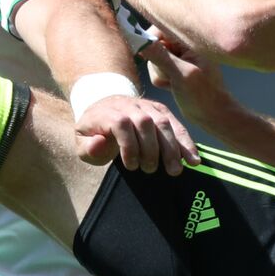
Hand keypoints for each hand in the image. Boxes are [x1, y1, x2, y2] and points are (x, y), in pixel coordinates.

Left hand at [75, 94, 198, 174]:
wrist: (104, 105)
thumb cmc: (94, 130)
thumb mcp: (81, 141)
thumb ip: (88, 147)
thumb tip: (99, 145)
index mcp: (107, 112)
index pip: (121, 124)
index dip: (128, 146)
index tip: (130, 165)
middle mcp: (129, 105)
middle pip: (145, 122)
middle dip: (151, 149)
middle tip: (150, 170)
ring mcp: (147, 106)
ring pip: (163, 122)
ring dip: (172, 148)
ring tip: (175, 170)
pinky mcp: (160, 110)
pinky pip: (175, 123)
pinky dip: (185, 141)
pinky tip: (193, 159)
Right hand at [145, 35, 239, 130]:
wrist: (214, 115)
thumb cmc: (204, 96)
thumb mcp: (181, 74)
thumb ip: (160, 56)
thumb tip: (140, 40)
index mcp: (191, 41)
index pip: (161, 29)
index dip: (151, 41)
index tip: (148, 55)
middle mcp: (185, 46)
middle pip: (155, 45)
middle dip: (157, 63)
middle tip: (171, 76)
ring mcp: (180, 58)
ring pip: (154, 59)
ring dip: (160, 74)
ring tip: (175, 84)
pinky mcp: (176, 69)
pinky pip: (158, 70)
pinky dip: (162, 80)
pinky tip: (174, 87)